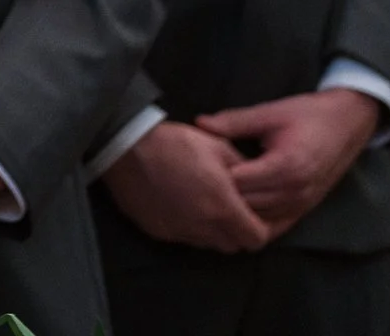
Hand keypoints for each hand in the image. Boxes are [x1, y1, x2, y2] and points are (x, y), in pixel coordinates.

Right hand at [100, 122, 270, 253]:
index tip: (262, 217)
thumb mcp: (217, 145)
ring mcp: (179, 232)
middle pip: (235, 245)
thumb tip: (253, 180)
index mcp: (222, 207)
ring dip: (216, 231)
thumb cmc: (174, 143)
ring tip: (210, 208)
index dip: (265, 230)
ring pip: (210, 244)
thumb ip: (242, 168)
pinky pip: (185, 238)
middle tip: (236, 211)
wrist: (124, 147)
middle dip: (241, 232)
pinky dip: (192, 228)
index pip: (258, 239)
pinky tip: (184, 206)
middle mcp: (203, 227)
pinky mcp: (159, 231)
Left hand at [196, 89, 378, 234]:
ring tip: (211, 194)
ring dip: (235, 210)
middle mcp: (296, 192)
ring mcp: (302, 205)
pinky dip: (253, 221)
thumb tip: (199, 123)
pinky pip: (274, 226)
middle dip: (219, 194)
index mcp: (286, 166)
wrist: (348, 124)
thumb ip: (234, 121)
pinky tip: (235, 210)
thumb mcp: (270, 113)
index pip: (238, 183)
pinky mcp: (304, 210)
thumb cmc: (308, 115)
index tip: (194, 165)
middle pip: (245, 205)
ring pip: (257, 220)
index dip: (213, 175)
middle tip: (196, 182)